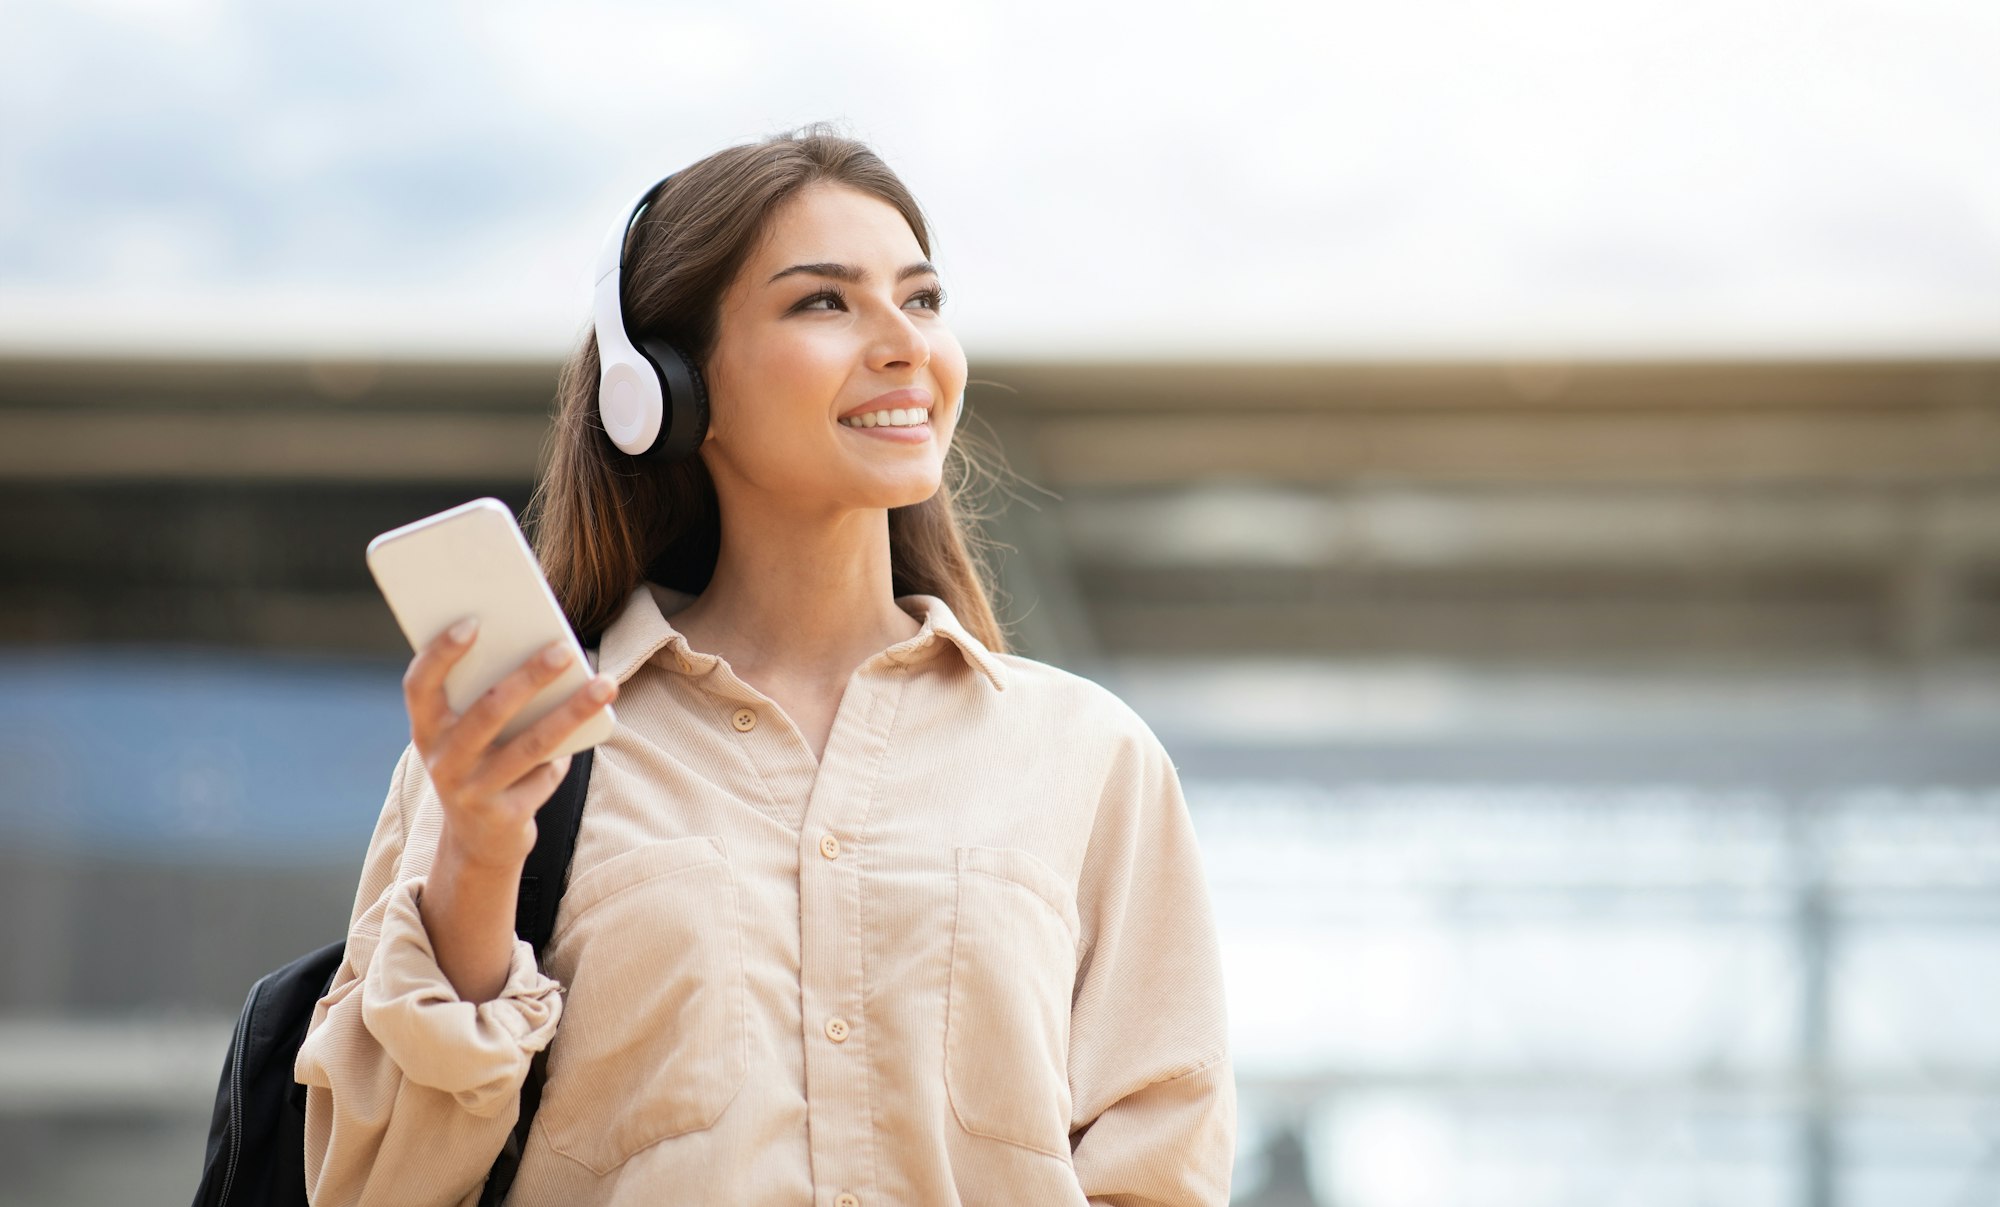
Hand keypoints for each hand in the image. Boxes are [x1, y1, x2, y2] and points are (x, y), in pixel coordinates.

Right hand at [402, 618, 617, 871]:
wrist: (478, 841)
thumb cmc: (482, 763)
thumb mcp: (472, 734)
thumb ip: (490, 696)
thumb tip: (546, 648)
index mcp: (426, 730)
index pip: (420, 685)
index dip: (440, 653)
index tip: (472, 622)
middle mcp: (442, 761)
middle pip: (488, 711)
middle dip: (529, 677)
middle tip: (564, 648)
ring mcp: (472, 791)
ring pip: (530, 745)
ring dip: (572, 711)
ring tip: (605, 684)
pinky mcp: (505, 815)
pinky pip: (546, 775)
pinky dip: (569, 752)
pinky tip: (594, 728)